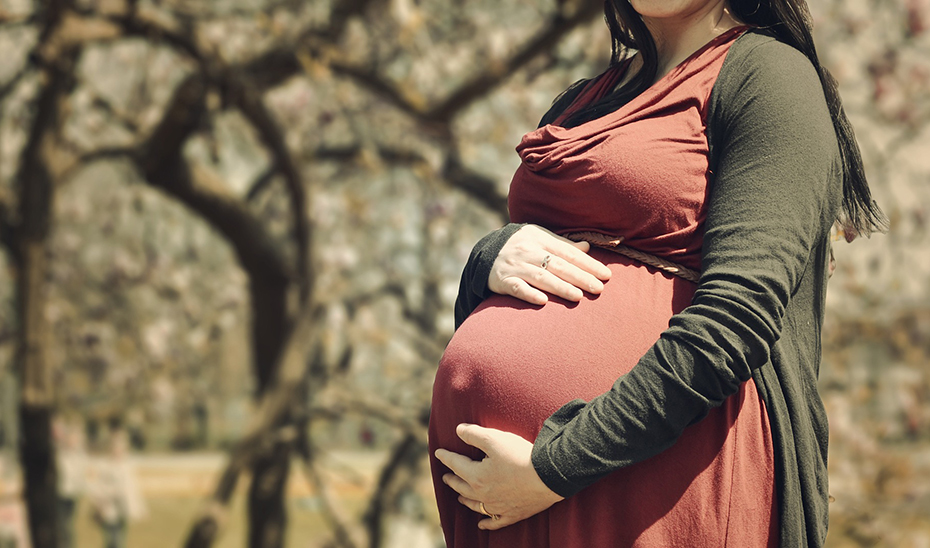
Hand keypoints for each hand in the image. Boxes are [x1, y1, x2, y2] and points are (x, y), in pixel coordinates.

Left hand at [434, 424, 563, 530]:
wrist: (548, 476)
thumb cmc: (521, 456)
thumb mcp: (494, 439)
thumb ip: (473, 434)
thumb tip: (458, 430)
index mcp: (476, 476)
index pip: (456, 464)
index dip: (446, 457)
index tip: (439, 453)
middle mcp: (483, 494)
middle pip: (462, 487)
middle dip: (452, 480)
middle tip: (446, 476)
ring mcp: (498, 507)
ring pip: (475, 505)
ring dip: (465, 499)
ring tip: (459, 496)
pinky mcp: (513, 514)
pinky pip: (495, 522)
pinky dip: (486, 523)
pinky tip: (481, 524)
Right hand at [489, 224, 611, 304]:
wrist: (484, 253)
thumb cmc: (520, 246)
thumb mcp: (539, 239)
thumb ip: (562, 244)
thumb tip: (587, 247)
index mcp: (539, 238)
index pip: (568, 252)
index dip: (588, 263)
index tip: (605, 275)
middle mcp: (527, 251)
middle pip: (558, 265)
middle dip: (580, 277)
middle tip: (599, 288)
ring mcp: (514, 266)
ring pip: (540, 277)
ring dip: (560, 287)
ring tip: (578, 297)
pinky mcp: (501, 281)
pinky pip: (516, 288)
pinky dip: (529, 294)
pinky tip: (543, 301)